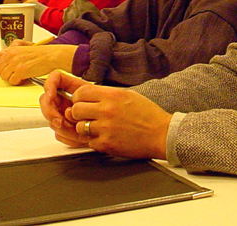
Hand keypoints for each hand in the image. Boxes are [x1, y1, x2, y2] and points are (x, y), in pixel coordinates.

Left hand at [0, 43, 75, 84]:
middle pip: (0, 70)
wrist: (51, 56)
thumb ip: (7, 54)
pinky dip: (18, 82)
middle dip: (8, 74)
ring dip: (12, 78)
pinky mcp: (21, 71)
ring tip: (21, 75)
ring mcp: (16, 63)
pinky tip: (25, 78)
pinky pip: (12, 81)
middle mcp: (12, 55)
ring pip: (5, 77)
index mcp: (11, 49)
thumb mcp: (22, 50)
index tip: (11, 68)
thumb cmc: (40, 54)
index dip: (4, 67)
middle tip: (18, 73)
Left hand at [40, 71, 170, 159]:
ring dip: (86, 128)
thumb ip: (107, 94)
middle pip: (76, 110)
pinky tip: (108, 137)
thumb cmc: (147, 114)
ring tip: (98, 128)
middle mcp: (107, 110)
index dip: (78, 97)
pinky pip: (90, 142)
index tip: (81, 101)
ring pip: (80, 127)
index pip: (81, 92)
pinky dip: (96, 141)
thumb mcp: (128, 95)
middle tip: (87, 116)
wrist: (161, 134)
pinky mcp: (107, 144)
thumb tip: (89, 95)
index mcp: (112, 96)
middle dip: (79, 113)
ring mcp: (106, 128)